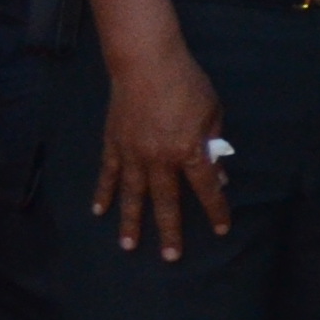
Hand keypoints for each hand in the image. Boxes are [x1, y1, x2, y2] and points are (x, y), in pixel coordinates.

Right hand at [91, 38, 231, 260]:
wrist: (146, 63)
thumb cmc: (187, 84)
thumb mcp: (212, 112)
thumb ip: (214, 144)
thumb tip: (219, 174)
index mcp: (189, 150)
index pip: (206, 187)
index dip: (215, 209)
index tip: (220, 229)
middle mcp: (159, 158)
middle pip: (166, 201)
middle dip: (170, 230)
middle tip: (170, 257)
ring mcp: (132, 153)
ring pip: (132, 195)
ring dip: (131, 222)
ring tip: (128, 246)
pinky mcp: (114, 144)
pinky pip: (109, 174)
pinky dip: (104, 193)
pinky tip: (99, 211)